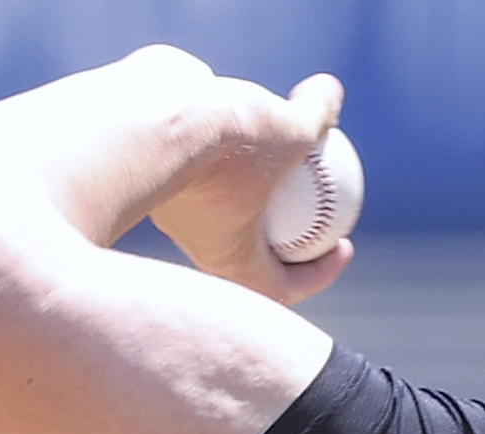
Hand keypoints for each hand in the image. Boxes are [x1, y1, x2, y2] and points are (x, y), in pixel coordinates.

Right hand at [146, 68, 353, 306]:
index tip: (342, 245)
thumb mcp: (291, 130)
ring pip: (223, 199)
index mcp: (229, 258)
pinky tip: (242, 105)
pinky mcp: (158, 162)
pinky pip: (199, 156)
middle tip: (318, 202)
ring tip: (282, 142)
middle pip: (250, 248)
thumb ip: (317, 117)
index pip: (280, 286)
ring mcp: (174, 202)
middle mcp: (197, 237)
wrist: (142, 113)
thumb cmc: (222, 143)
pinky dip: (222, 140)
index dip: (318, 274)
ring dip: (254, 180)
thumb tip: (331, 96)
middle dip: (286, 235)